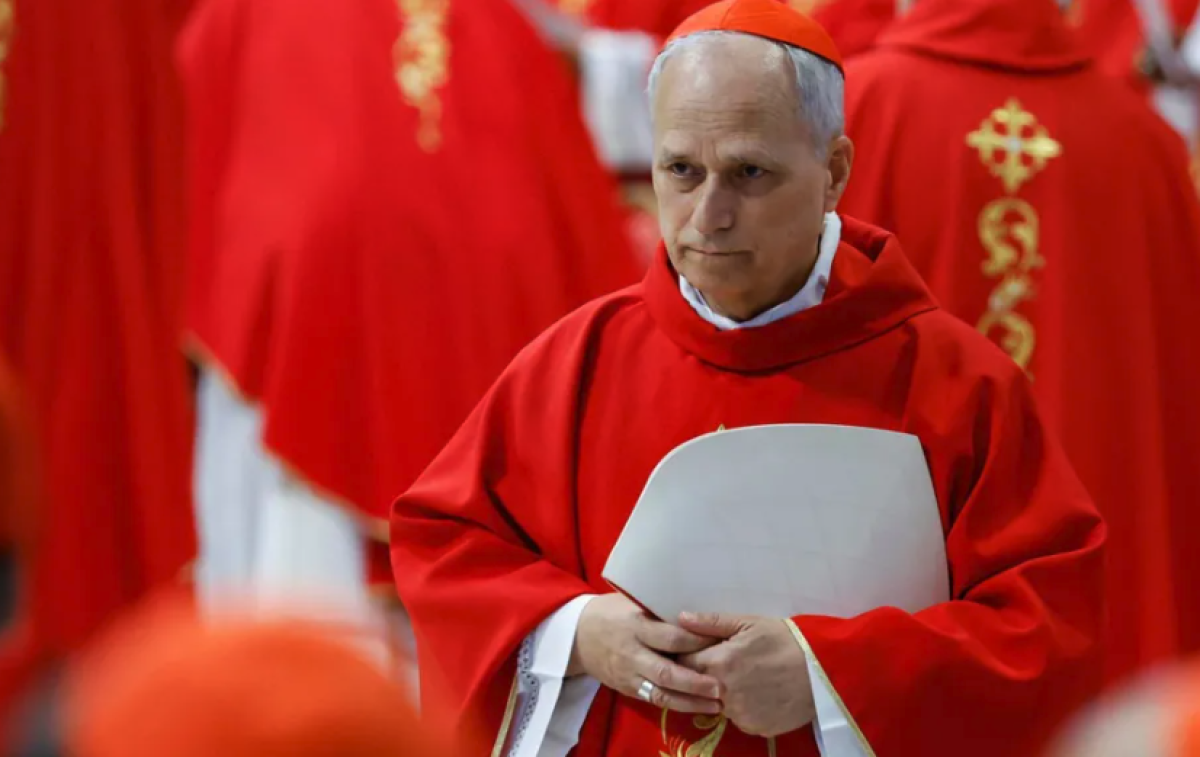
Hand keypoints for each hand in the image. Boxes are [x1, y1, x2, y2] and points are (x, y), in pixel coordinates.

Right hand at [569, 594, 722, 713]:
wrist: (577, 635)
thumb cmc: (612, 612)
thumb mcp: (633, 603)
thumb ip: (660, 611)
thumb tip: (697, 612)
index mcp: (635, 626)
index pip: (670, 637)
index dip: (696, 642)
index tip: (721, 643)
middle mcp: (632, 653)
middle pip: (666, 671)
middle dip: (695, 681)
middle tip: (721, 685)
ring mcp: (629, 674)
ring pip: (661, 692)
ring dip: (690, 700)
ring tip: (716, 703)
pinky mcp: (628, 689)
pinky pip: (654, 700)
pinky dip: (677, 705)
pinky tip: (698, 706)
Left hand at [677, 612, 814, 737]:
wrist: (824, 669)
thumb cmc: (786, 639)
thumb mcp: (750, 622)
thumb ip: (711, 622)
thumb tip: (680, 618)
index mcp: (719, 664)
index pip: (684, 663)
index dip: (689, 655)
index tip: (700, 650)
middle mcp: (724, 694)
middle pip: (699, 686)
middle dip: (705, 675)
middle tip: (727, 663)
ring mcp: (740, 715)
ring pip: (719, 705)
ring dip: (724, 694)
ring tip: (747, 677)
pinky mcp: (756, 728)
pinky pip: (740, 718)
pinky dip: (744, 708)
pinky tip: (760, 693)